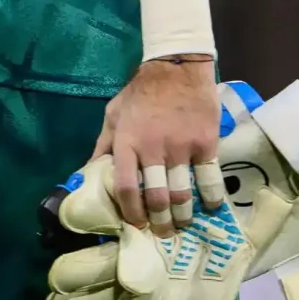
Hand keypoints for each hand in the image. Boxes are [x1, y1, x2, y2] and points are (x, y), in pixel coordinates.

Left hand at [94, 56, 220, 235]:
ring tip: (183, 224)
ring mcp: (181, 147)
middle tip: (162, 233)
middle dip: (159, 222)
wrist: (176, 66)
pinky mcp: (205, 143)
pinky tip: (210, 208)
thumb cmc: (141, 92)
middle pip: (156, 197)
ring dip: (183, 215)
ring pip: (182, 193)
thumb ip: (103, 145)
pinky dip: (211, 198)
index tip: (136, 224)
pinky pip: (209, 179)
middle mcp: (153, 149)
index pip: (127, 187)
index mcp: (127, 143)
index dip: (131, 212)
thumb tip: (88, 173)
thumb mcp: (114, 113)